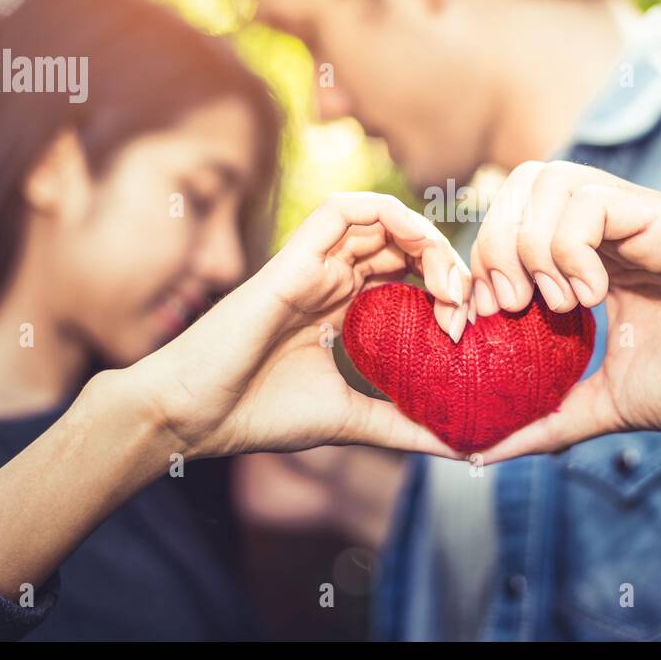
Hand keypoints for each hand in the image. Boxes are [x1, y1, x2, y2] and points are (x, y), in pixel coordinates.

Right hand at [123, 192, 471, 459]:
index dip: (446, 288)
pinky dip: (389, 212)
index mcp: (342, 305)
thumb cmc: (257, 414)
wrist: (193, 418)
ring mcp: (312, 264)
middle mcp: (330, 277)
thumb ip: (404, 426)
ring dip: (427, 239)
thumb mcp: (352, 420)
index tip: (465, 331)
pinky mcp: (293, 258)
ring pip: (382, 219)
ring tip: (449, 285)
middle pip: (403, 243)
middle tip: (467, 308)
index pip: (408, 272)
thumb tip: (465, 449)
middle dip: (447, 264)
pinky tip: (419, 245)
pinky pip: (343, 210)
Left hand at [467, 161, 660, 460]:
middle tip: (511, 306)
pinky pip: (592, 200)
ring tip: (555, 304)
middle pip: (523, 183)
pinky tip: (591, 296)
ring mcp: (637, 216)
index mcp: (591, 255)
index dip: (481, 261)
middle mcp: (610, 225)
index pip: (512, 216)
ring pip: (551, 179)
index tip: (483, 321)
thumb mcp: (606, 404)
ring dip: (531, 244)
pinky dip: (570, 246)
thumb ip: (546, 420)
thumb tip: (480, 452)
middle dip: (494, 243)